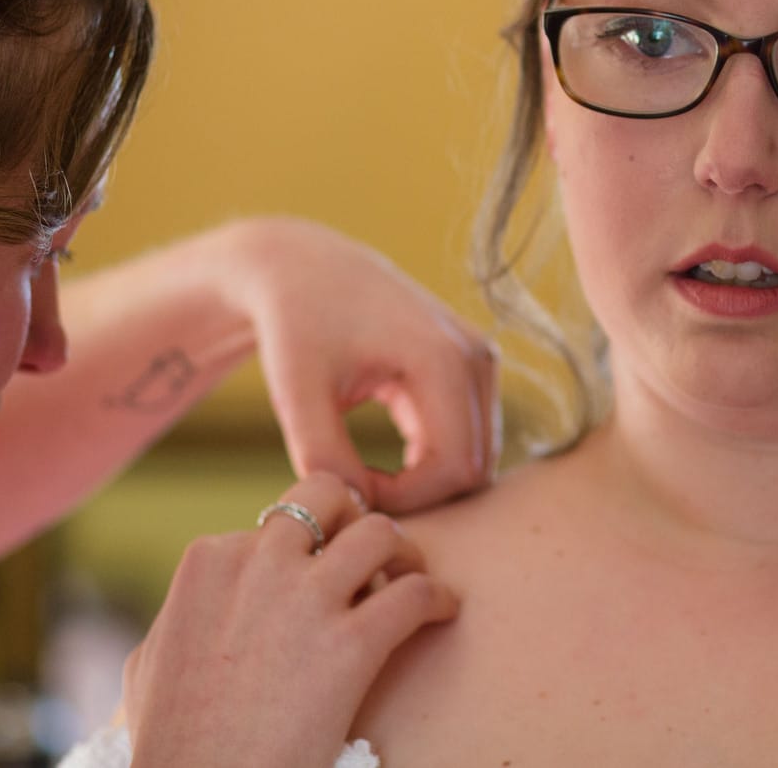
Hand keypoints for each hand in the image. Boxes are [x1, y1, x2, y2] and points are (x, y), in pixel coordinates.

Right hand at [124, 472, 458, 767]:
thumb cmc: (172, 742)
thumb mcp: (152, 662)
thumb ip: (183, 617)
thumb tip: (202, 605)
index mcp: (209, 561)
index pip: (274, 523)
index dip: (303, 549)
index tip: (319, 574)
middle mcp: (259, 563)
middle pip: (329, 498)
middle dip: (354, 516)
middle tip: (370, 553)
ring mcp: (307, 599)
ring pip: (380, 531)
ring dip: (403, 551)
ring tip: (411, 577)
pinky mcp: (353, 643)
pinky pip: (416, 593)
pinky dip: (437, 598)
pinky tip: (440, 613)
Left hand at [225, 218, 499, 512]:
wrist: (304, 268)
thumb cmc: (295, 326)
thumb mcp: (297, 393)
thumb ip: (322, 456)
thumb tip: (357, 508)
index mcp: (443, 359)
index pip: (454, 469)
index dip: (404, 499)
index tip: (346, 492)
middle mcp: (477, 357)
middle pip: (474, 468)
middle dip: (419, 496)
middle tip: (356, 492)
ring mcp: (482, 359)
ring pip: (477, 457)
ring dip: (428, 482)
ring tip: (364, 474)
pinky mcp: (474, 366)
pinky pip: (470, 438)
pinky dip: (433, 461)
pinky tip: (384, 461)